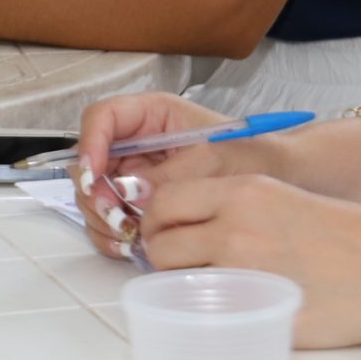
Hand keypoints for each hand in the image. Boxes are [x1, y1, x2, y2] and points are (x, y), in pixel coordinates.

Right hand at [72, 92, 239, 255]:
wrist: (272, 175)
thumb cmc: (247, 153)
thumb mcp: (212, 160)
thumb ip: (171, 175)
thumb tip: (129, 192)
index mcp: (151, 115)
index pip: (102, 116)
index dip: (91, 142)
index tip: (94, 174)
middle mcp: (135, 141)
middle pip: (89, 161)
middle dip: (95, 191)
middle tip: (117, 216)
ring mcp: (133, 172)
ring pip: (93, 193)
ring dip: (102, 217)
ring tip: (128, 235)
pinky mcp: (137, 201)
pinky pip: (108, 217)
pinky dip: (111, 233)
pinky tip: (129, 244)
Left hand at [138, 174, 360, 348]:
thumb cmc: (347, 233)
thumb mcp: (282, 197)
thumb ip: (232, 205)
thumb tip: (188, 222)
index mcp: (243, 191)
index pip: (165, 199)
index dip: (157, 218)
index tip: (165, 228)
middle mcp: (234, 228)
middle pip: (160, 243)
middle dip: (162, 254)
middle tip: (179, 263)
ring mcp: (243, 274)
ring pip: (177, 282)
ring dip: (182, 284)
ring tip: (208, 286)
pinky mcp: (256, 313)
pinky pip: (210, 314)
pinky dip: (211, 311)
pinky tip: (232, 307)